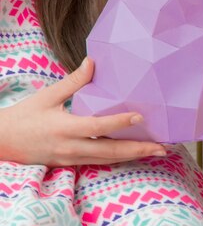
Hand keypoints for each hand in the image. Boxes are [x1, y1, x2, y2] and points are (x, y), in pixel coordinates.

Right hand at [0, 58, 166, 165]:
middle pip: (110, 151)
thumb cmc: (23, 116)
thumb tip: (92, 61)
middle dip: (138, 150)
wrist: (0, 143)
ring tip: (157, 152)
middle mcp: (70, 147)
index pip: (97, 126)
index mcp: (64, 128)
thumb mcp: (46, 96)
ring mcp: (71, 159)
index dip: (119, 123)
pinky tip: (135, 155)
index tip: (140, 117)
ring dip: (133, 156)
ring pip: (108, 160)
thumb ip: (72, 82)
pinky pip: (99, 163)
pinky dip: (119, 159)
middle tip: (163, 147)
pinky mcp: (71, 164)